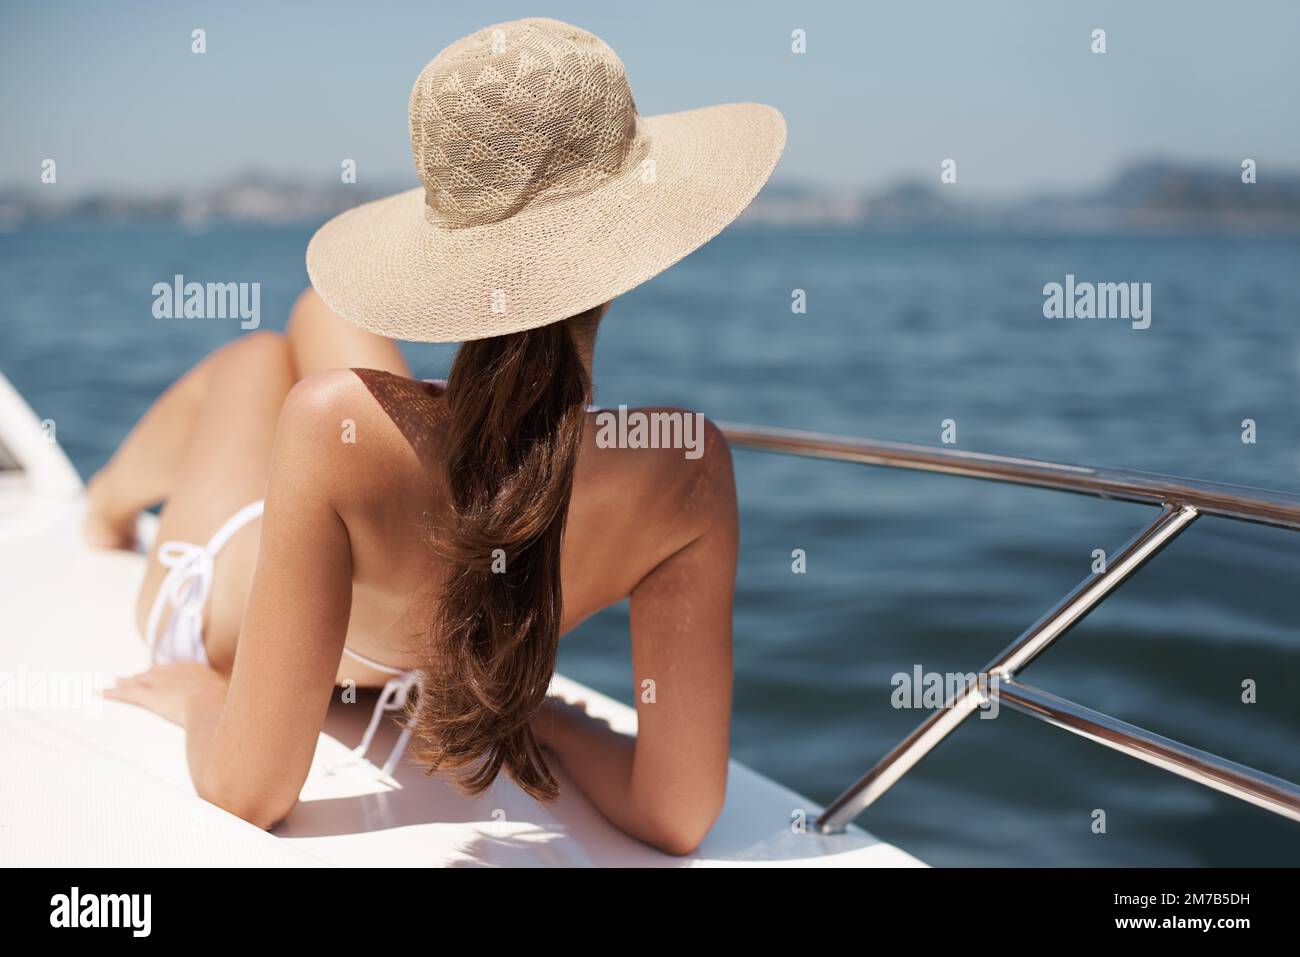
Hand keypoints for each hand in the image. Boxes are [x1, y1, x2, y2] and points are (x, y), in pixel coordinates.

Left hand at [104, 662, 227, 726]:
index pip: (172, 670)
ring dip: (125, 683)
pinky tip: (95, 693)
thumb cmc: (223, 701)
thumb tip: (237, 702)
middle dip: (142, 677)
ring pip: (136, 682)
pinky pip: (123, 695)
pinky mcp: (146, 696)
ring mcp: (157, 682)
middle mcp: (171, 671)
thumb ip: (224, 696)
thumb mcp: (228, 695)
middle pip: (151, 674)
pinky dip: (108, 694)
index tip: (158, 675)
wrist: (209, 701)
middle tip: (132, 677)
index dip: (163, 674)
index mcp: (190, 668)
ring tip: (115, 682)